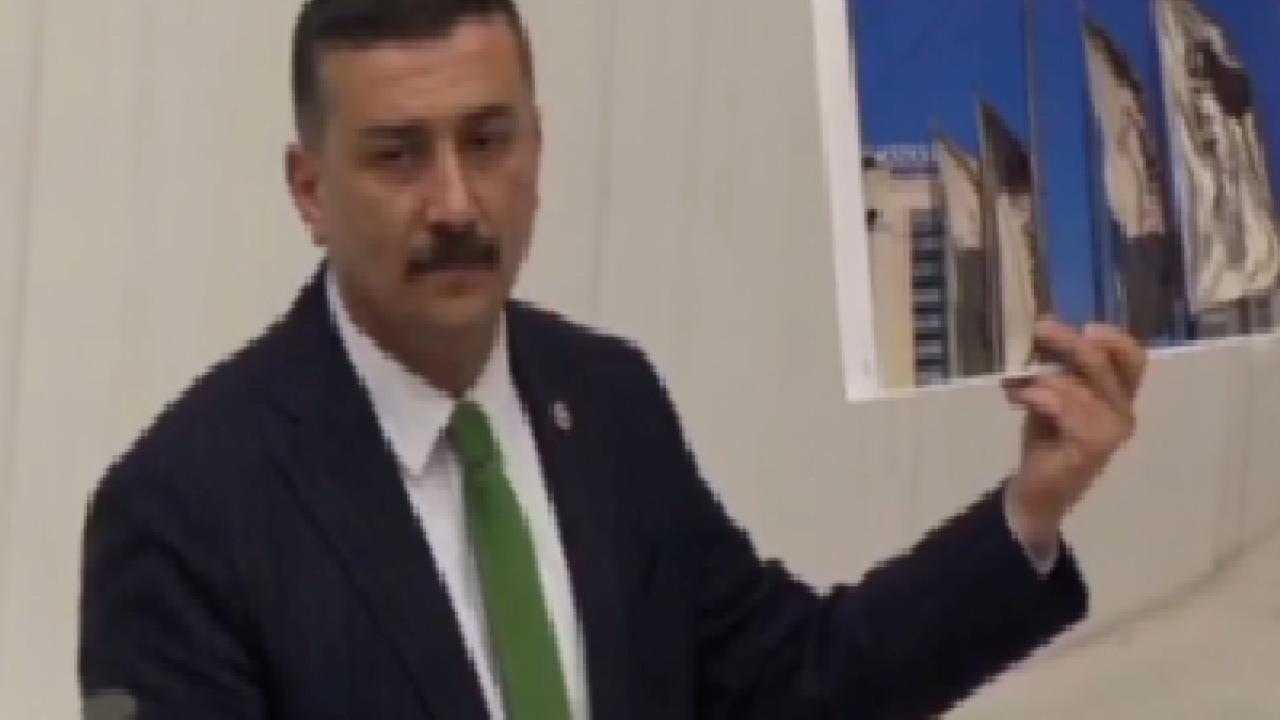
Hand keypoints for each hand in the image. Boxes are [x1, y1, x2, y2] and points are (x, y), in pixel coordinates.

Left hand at [1003, 319, 1146, 545]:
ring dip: (1044, 376)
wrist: (1039, 494)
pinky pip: (1068, 409)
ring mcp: (1110, 432)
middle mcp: (1122, 412)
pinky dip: (1040, 395)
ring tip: (1015, 383)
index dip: (1114, 338)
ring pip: (1083, 385)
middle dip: (1069, 342)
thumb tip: (1043, 326)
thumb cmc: (1049, 441)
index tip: (1085, 325)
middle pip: (1106, 363)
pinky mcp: (1090, 448)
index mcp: (1117, 396)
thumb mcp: (1053, 396)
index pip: (1133, 359)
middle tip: (1039, 329)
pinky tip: (1018, 398)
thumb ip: (1056, 367)